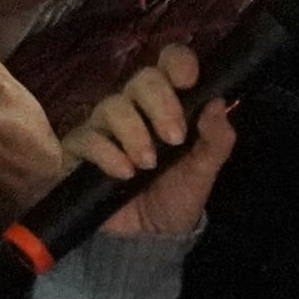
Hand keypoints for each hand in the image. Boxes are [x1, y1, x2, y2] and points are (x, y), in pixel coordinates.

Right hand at [62, 44, 236, 241]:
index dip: (178, 62)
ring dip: (134, 134)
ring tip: (148, 164)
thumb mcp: (204, 170)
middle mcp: (135, 109)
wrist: (147, 236)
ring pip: (112, 106)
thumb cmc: (177, 194)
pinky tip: (124, 172)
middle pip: (141, 80)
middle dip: (161, 105)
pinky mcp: (79, 150)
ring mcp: (104, 127)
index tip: (188, 81)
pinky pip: (86, 137)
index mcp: (170, 105)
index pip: (170, 63)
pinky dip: (107, 154)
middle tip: (174, 138)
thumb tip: (219, 104)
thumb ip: (217, 140)